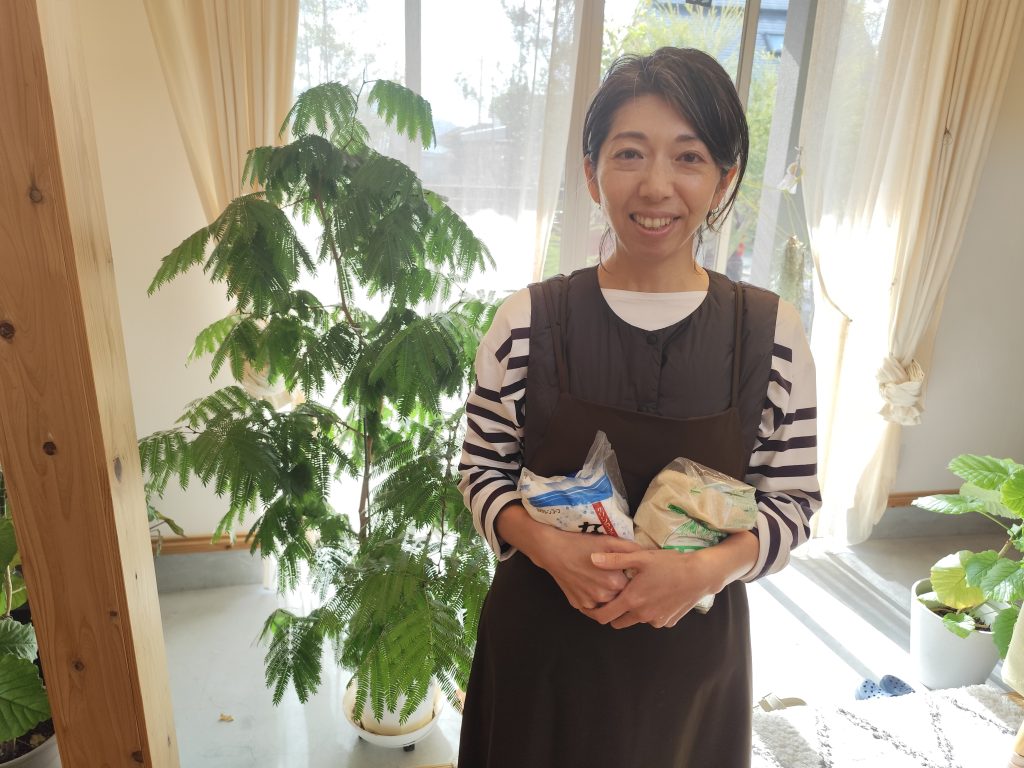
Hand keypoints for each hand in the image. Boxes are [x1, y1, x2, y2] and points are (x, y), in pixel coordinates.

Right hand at [530, 526, 643, 611]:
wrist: (553, 550)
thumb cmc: (582, 544)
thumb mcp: (608, 541)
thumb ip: (629, 548)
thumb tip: (646, 554)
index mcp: (615, 583)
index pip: (631, 586)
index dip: (628, 578)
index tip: (624, 571)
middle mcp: (603, 597)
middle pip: (619, 596)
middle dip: (618, 588)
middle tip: (610, 574)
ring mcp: (589, 603)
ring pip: (606, 603)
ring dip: (607, 595)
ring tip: (600, 579)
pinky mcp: (578, 605)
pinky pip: (592, 606)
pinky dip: (593, 599)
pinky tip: (589, 585)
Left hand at [585, 549, 712, 628]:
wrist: (700, 575)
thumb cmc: (669, 564)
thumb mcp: (641, 557)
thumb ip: (615, 560)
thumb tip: (592, 559)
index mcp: (632, 600)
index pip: (604, 616)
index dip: (593, 612)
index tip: (589, 606)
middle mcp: (642, 615)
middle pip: (618, 622)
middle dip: (612, 613)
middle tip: (614, 597)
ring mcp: (656, 621)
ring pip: (636, 620)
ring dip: (633, 611)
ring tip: (639, 592)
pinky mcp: (668, 622)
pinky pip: (653, 619)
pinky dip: (650, 610)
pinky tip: (656, 595)